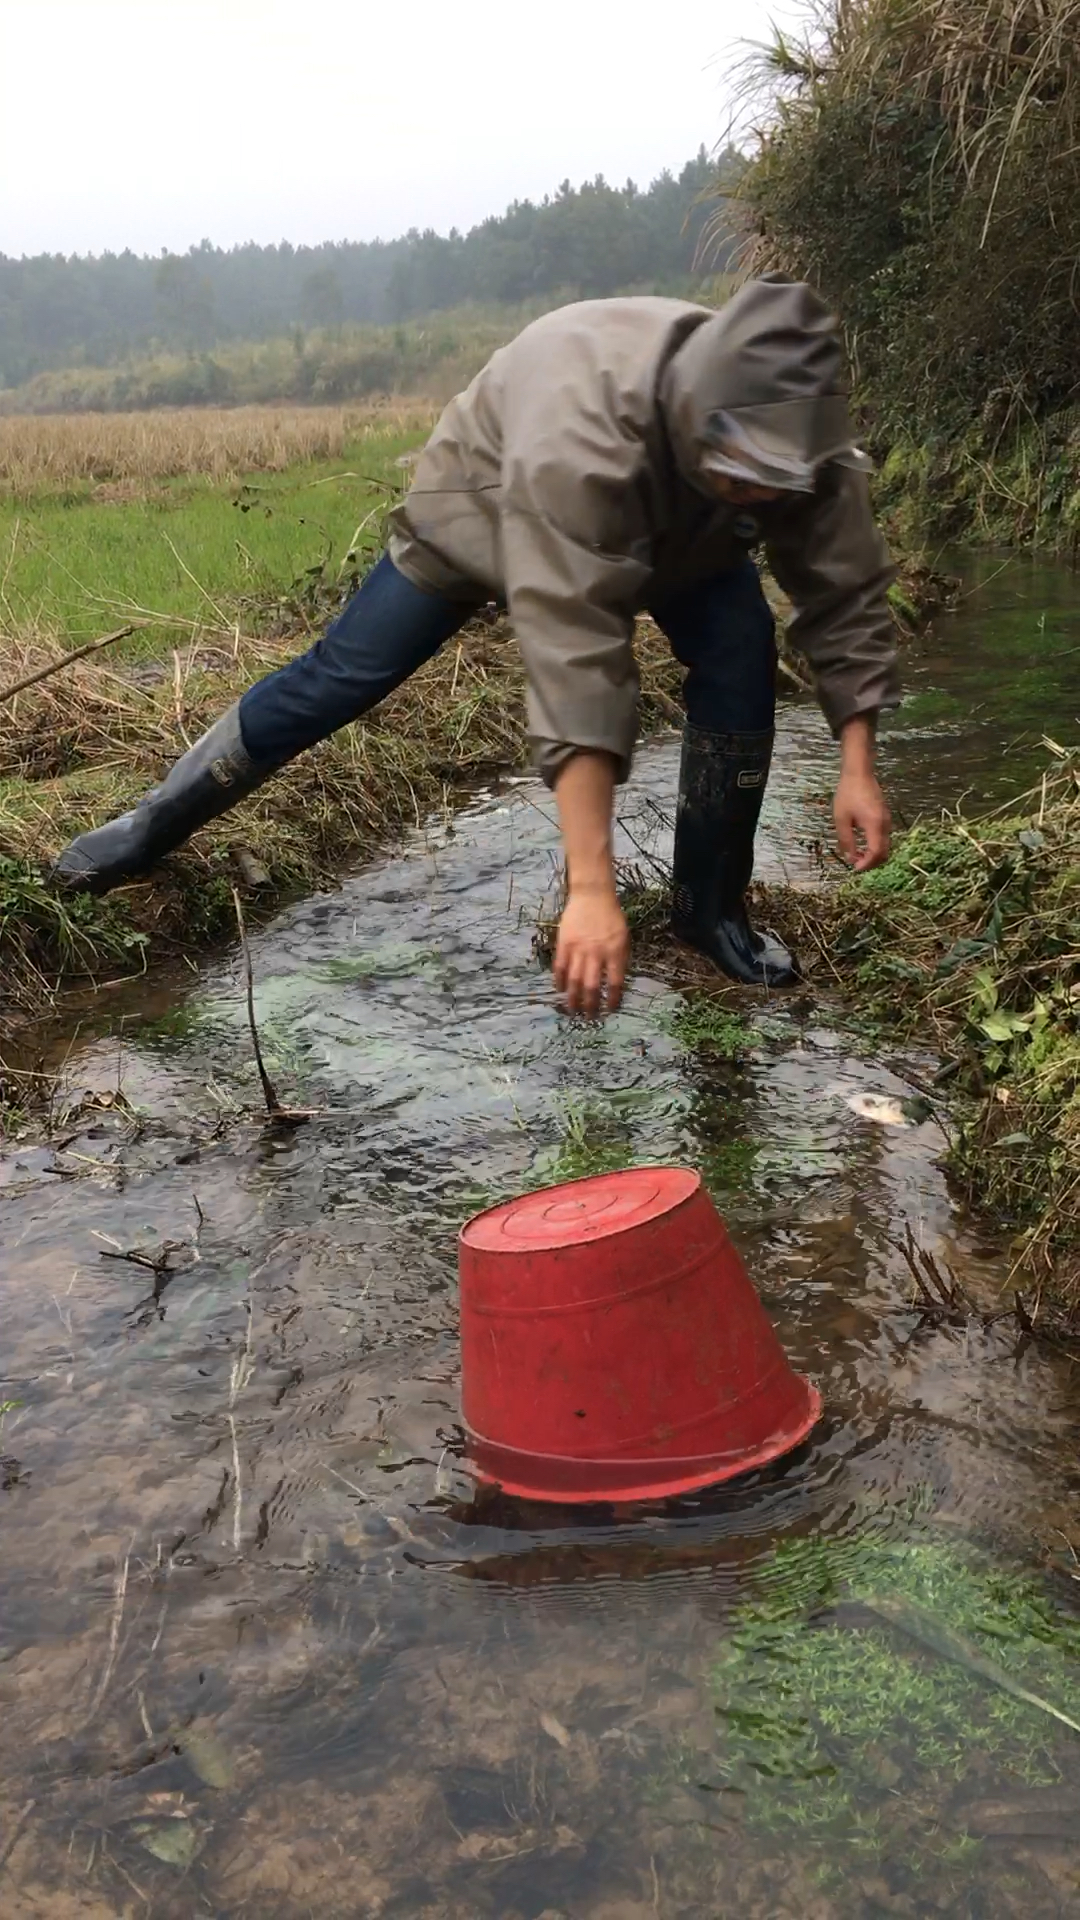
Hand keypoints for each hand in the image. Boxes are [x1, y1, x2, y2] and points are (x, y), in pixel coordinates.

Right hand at [553, 888, 628, 1016]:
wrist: (592, 896)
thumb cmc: (612, 917)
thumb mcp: (624, 938)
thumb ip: (620, 959)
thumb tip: (616, 983)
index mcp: (615, 952)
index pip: (615, 983)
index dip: (613, 1000)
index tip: (610, 1010)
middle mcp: (596, 953)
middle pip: (592, 986)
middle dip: (590, 1005)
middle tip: (589, 1017)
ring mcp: (578, 949)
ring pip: (574, 980)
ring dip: (573, 998)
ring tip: (573, 1010)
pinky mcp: (564, 943)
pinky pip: (560, 966)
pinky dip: (559, 980)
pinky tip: (560, 989)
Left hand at [834, 768, 890, 870]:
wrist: (859, 773)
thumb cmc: (848, 794)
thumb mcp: (842, 819)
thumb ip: (846, 840)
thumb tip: (849, 858)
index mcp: (875, 825)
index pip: (876, 853)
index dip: (866, 864)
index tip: (854, 869)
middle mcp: (885, 825)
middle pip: (884, 853)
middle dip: (871, 863)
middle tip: (855, 865)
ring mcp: (887, 820)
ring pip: (885, 846)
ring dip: (873, 855)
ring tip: (856, 855)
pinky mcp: (885, 817)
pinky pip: (883, 838)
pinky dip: (874, 846)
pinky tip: (861, 845)